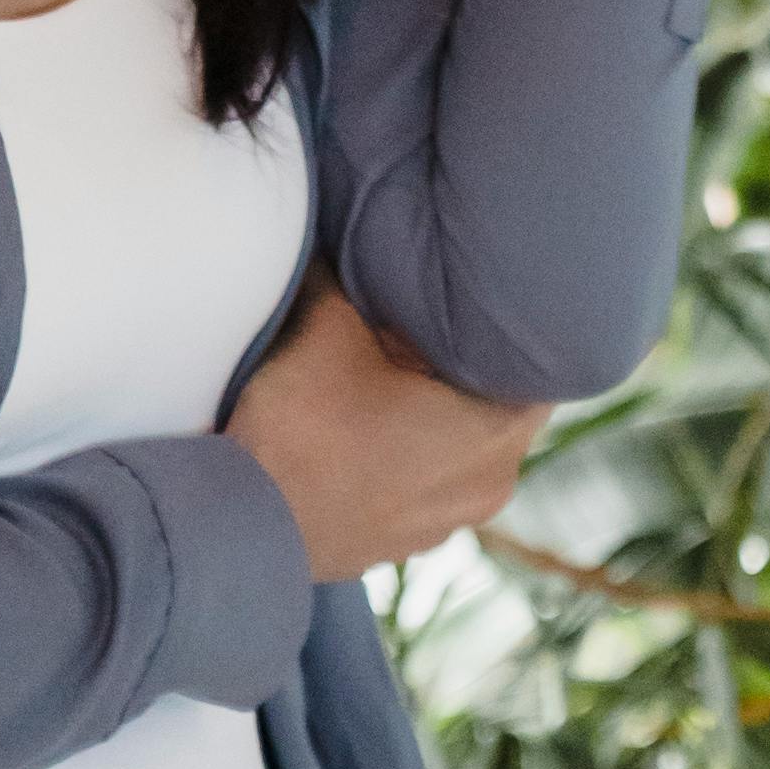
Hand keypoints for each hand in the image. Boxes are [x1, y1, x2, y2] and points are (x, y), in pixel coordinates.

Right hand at [225, 279, 547, 586]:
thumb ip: (351, 270)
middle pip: (500, 403)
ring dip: (438, 410)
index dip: (507, 323)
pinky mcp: (401, 544)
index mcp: (496, 433)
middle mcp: (488, 486)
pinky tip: (365, 424)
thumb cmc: (294, 428)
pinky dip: (410, 452)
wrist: (231, 528)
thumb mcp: (327, 325)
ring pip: (463, 446)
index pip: (539, 363)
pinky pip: (426, 481)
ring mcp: (445, 525)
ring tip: (390, 370)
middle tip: (425, 320)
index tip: (475, 294)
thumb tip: (350, 224)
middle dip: (467, 364)